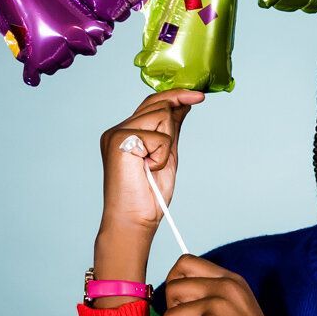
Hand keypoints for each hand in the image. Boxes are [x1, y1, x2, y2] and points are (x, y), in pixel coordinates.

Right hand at [98, 88, 205, 237]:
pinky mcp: (120, 140)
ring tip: (150, 167)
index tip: (198, 95)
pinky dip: (161, 156)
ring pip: (161, 116)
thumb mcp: (166, 154)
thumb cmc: (148, 195)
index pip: (152, 103)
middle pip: (158, 105)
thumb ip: (171, 129)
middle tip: (158, 160)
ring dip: (165, 145)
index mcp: (126, 132)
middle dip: (171, 128)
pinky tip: (147, 170)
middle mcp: (118, 129)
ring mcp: (117, 133)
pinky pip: (159, 136)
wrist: (135, 220)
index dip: (176, 96)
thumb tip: (183, 104)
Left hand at [160, 254, 302, 315]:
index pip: (186, 262)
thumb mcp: (236, 306)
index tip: (181, 302)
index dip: (174, 281)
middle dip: (174, 312)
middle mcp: (224, 287)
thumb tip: (172, 289)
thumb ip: (211, 293)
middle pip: (172, 288)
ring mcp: (217, 306)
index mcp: (230, 279)